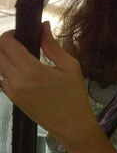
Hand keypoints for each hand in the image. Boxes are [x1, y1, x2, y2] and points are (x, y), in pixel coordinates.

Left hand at [0, 22, 97, 149]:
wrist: (72, 126)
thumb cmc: (74, 96)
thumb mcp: (70, 67)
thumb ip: (52, 46)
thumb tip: (43, 26)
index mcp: (31, 71)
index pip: (6, 44)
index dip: (10, 34)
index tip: (21, 34)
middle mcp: (16, 80)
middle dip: (5, 45)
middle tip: (21, 44)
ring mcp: (12, 91)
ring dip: (6, 59)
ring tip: (23, 59)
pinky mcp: (12, 99)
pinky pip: (2, 79)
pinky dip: (8, 71)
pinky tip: (24, 73)